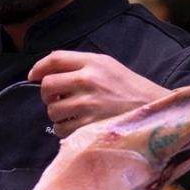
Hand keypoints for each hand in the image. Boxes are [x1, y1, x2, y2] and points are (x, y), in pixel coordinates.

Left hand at [28, 51, 167, 137]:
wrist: (156, 112)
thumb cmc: (130, 89)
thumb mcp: (108, 66)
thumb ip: (79, 65)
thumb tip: (43, 72)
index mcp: (94, 62)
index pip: (55, 59)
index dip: (38, 68)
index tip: (33, 76)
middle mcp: (88, 80)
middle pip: (47, 86)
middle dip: (48, 95)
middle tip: (59, 99)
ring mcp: (88, 104)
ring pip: (52, 110)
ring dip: (58, 115)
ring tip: (75, 114)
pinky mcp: (89, 125)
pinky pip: (61, 129)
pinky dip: (66, 130)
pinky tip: (81, 126)